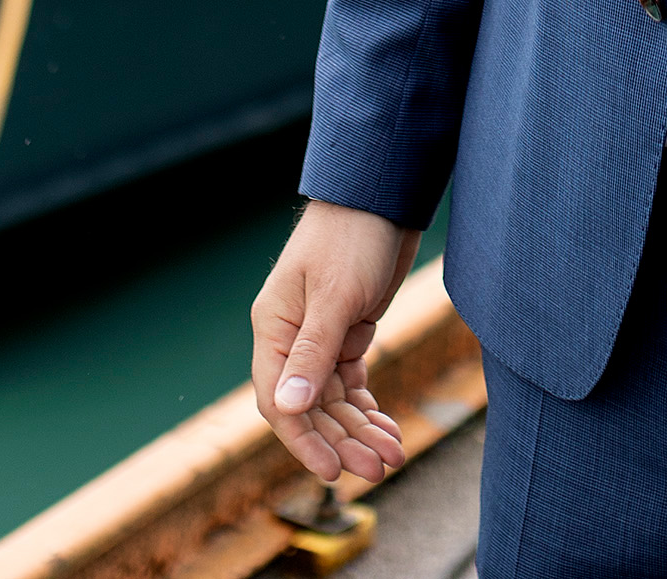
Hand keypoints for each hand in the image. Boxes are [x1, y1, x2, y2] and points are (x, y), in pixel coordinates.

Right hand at [248, 202, 419, 481]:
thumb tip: (287, 409)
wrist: (382, 195)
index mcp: (273, 329)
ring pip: (334, 400)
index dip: (304, 440)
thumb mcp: (335, 297)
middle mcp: (291, 339)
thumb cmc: (351, 236)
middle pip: (310, 408)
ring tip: (393, 455)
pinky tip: (388, 429)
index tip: (332, 471)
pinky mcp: (348, 333)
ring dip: (360, 430)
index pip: (279, 401)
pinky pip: (351, 383)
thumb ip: (312, 354)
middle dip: (342, 441)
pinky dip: (368, 408)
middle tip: (378, 469)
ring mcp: (320, 337)